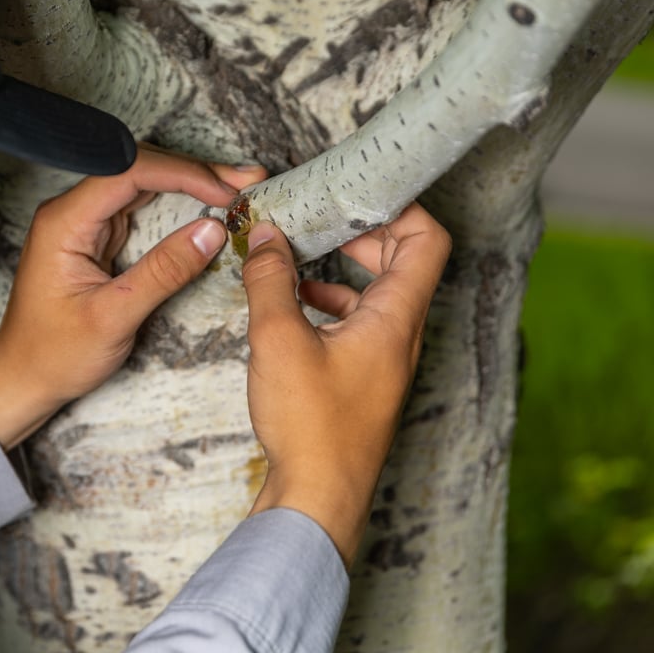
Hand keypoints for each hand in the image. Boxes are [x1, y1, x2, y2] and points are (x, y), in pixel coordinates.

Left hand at [0, 146, 266, 448]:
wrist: (22, 379)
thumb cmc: (54, 355)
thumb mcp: (113, 317)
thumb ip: (163, 272)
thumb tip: (211, 230)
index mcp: (64, 222)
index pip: (127, 172)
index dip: (182, 173)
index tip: (225, 191)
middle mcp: (72, 212)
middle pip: (139, 168)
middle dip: (195, 170)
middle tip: (247, 181)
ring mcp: (86, 223)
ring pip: (145, 183)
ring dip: (192, 182)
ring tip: (240, 188)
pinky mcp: (100, 237)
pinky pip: (144, 207)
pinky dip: (180, 204)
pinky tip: (210, 205)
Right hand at [242, 203, 450, 567]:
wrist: (317, 500)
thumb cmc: (309, 425)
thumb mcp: (278, 339)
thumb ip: (270, 280)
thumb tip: (265, 236)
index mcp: (396, 318)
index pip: (426, 240)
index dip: (398, 207)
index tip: (355, 191)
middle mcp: (401, 336)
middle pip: (404, 261)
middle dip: (362, 231)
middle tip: (320, 217)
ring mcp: (385, 361)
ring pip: (379, 294)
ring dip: (345, 267)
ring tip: (296, 256)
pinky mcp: (364, 382)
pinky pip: (360, 324)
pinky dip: (332, 302)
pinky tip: (291, 305)